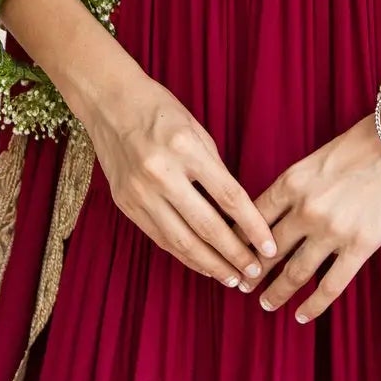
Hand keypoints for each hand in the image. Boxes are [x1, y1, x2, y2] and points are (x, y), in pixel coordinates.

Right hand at [81, 68, 277, 287]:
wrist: (110, 103)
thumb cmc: (160, 111)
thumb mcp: (197, 130)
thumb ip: (215, 170)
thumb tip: (235, 212)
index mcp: (186, 148)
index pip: (229, 197)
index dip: (253, 227)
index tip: (269, 247)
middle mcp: (161, 173)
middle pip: (206, 227)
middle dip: (234, 255)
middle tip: (254, 273)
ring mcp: (140, 192)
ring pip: (181, 241)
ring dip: (210, 264)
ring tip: (232, 277)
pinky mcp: (126, 204)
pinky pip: (159, 238)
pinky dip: (183, 255)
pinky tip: (202, 264)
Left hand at [249, 98, 380, 323]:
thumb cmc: (367, 140)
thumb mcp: (320, 156)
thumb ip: (300, 184)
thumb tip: (283, 209)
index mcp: (292, 180)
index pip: (253, 216)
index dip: (239, 238)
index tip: (231, 251)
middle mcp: (306, 209)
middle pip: (268, 249)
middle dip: (252, 271)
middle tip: (242, 285)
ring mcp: (332, 231)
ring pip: (294, 273)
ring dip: (276, 292)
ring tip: (266, 304)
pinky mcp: (360, 247)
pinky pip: (330, 286)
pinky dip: (313, 306)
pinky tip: (301, 316)